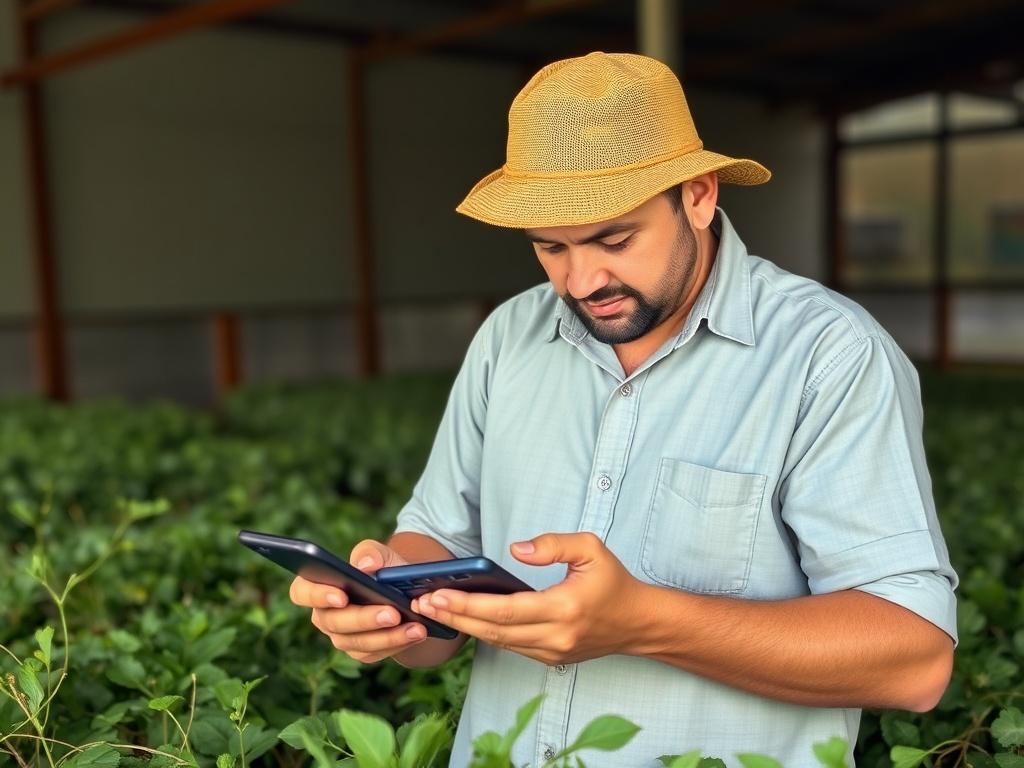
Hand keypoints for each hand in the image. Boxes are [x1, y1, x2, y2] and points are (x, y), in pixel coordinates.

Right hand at [288, 538, 427, 662]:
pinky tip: (416, 632)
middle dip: (364, 619)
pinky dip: (397, 643)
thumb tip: (366, 566)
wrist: (404, 592)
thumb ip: (370, 553)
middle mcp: (324, 615)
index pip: (301, 591)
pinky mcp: (360, 651)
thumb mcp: (380, 555)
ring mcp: (341, 636)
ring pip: (356, 642)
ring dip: (387, 636)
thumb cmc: (383, 569)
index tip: (341, 595)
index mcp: (318, 586)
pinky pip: (375, 652)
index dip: (316, 595)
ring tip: (415, 626)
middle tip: (392, 613)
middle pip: (334, 622)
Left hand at [412, 532, 649, 665]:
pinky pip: (510, 646)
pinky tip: (463, 618)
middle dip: (455, 617)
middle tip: (421, 603)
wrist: (639, 623)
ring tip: (433, 610)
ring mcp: (552, 652)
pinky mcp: (550, 658)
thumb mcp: (591, 549)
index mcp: (564, 608)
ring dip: (464, 626)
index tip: (437, 594)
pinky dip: (484, 633)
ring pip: (498, 642)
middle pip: (493, 631)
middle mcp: (556, 636)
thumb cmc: (614, 582)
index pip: (505, 610)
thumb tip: (515, 549)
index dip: (468, 605)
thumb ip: (553, 544)